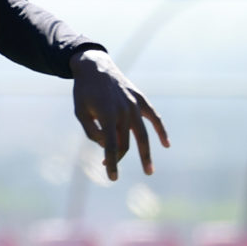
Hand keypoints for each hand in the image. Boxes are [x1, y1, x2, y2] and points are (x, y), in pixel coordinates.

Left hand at [72, 48, 169, 179]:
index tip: (112, 178)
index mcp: (107, 115)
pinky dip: (161, 131)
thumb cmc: (84, 92)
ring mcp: (134, 105)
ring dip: (147, 155)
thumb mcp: (80, 113)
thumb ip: (92, 132)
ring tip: (149, 171)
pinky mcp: (141, 100)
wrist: (95, 67)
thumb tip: (107, 146)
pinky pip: (154, 118)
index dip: (112, 163)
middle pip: (125, 143)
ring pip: (143, 136)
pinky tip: (166, 144)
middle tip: (107, 166)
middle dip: (116, 157)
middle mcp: (123, 111)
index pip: (111, 146)